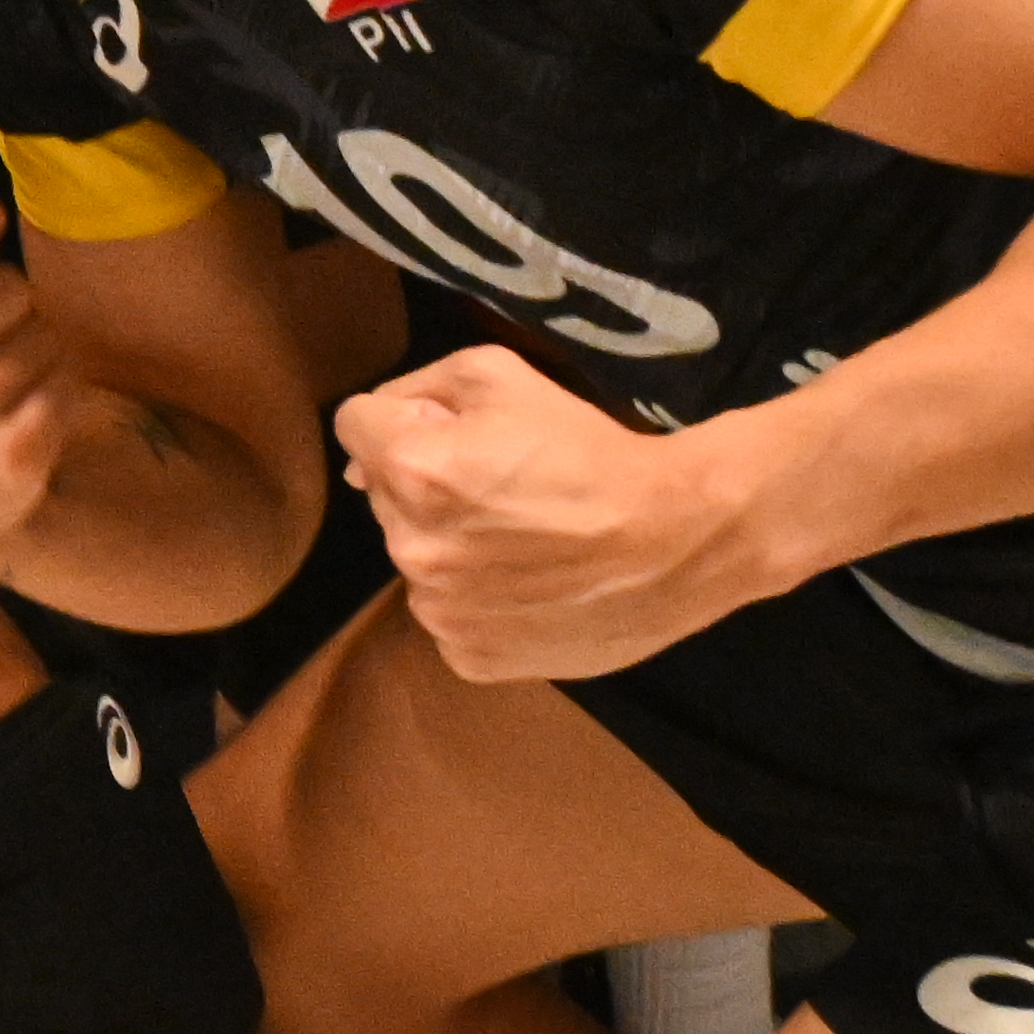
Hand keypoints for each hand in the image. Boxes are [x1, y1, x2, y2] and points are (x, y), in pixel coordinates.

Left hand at [337, 346, 787, 677]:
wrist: (677, 539)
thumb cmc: (589, 449)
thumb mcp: (498, 374)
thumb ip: (417, 388)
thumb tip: (371, 430)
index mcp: (411, 470)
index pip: (356, 425)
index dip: (403, 418)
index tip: (453, 431)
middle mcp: (410, 547)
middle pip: (385, 495)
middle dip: (425, 482)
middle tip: (503, 486)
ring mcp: (439, 612)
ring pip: (417, 558)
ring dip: (449, 544)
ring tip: (523, 538)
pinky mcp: (470, 659)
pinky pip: (450, 614)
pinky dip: (477, 599)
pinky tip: (529, 584)